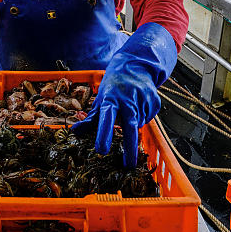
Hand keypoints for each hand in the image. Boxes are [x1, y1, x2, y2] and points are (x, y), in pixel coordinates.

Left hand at [72, 22, 176, 167]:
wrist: (136, 65)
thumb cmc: (114, 85)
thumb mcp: (101, 98)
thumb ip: (91, 117)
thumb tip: (75, 132)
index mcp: (112, 98)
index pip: (106, 118)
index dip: (104, 133)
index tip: (102, 150)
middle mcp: (129, 99)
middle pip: (130, 127)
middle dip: (129, 147)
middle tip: (128, 165)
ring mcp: (144, 99)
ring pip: (139, 124)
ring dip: (133, 123)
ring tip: (129, 109)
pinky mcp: (155, 102)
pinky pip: (148, 119)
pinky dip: (142, 118)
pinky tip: (139, 106)